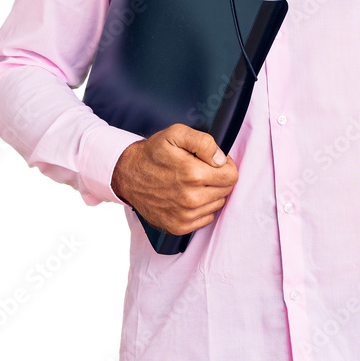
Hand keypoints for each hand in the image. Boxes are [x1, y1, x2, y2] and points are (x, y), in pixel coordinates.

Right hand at [111, 124, 237, 235]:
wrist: (127, 174)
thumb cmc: (153, 153)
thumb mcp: (176, 134)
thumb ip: (204, 142)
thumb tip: (221, 159)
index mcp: (193, 174)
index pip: (231, 176)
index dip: (226, 166)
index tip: (214, 162)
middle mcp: (190, 198)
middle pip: (226, 190)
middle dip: (218, 178)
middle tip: (202, 170)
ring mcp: (184, 215)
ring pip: (217, 204)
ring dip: (210, 193)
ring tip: (193, 183)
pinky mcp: (178, 226)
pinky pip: (206, 218)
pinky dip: (201, 208)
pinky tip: (188, 196)